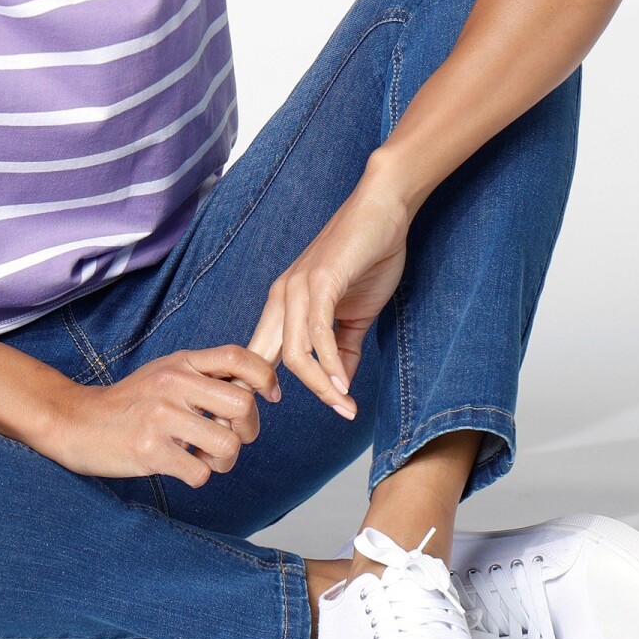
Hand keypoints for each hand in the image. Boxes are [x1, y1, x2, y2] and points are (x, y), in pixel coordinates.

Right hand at [47, 345, 280, 486]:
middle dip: (248, 431)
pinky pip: (200, 473)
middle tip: (230, 438)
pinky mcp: (150, 450)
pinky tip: (179, 466)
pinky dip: (196, 476)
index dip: (266, 377)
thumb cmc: (130, 402)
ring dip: (223, 461)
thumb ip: (204, 376)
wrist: (77, 422)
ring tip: (203, 457)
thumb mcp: (166, 374)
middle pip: (243, 407)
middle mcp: (173, 384)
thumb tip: (256, 390)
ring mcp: (161, 417)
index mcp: (181, 362)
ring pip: (227, 446)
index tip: (271, 396)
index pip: (238, 357)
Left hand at [243, 155, 413, 419]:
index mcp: (283, 304)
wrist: (383, 209)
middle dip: (258, 397)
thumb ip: (344, 351)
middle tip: (263, 429)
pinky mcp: (321, 281)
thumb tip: (341, 390)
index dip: (255, 389)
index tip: (261, 422)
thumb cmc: (369, 256)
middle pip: (262, 358)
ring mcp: (298, 287)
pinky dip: (329, 363)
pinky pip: (317, 332)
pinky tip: (344, 384)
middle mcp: (282, 296)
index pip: (258, 353)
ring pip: (291, 352)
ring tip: (342, 407)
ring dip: (318, 387)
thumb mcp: (355, 314)